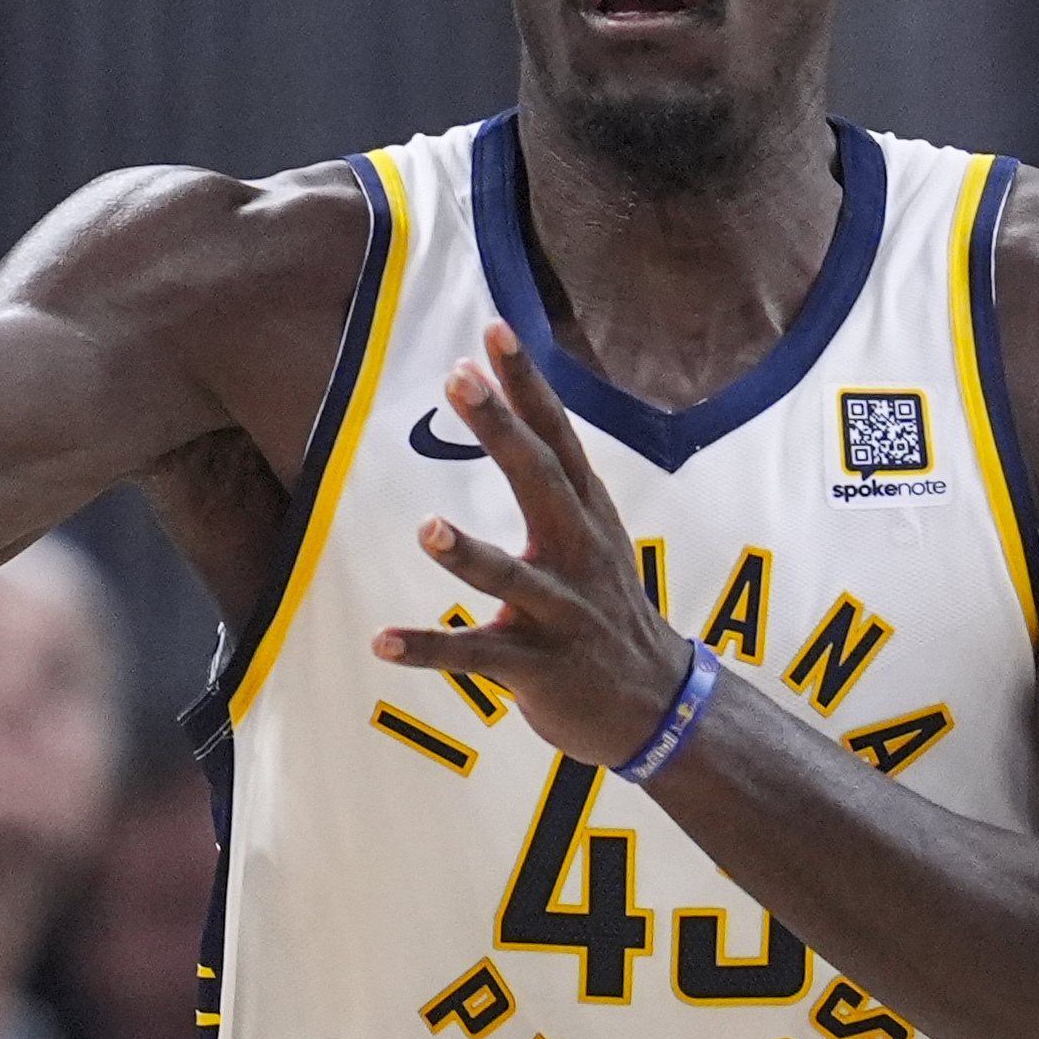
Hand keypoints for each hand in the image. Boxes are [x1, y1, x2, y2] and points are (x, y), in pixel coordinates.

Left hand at [375, 326, 695, 769]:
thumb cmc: (609, 615)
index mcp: (587, 520)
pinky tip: (381, 641)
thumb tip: (521, 414)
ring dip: (468, 554)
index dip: (527, 385)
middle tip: (459, 381)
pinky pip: (474, 657)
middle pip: (540, 483)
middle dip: (500, 432)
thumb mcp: (597, 540)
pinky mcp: (537, 667)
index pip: (557, 438)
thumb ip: (560, 486)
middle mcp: (577, 556)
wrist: (657, 707)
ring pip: (510, 579)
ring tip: (427, 527)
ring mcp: (559, 614)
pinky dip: (427, 649)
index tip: (494, 332)